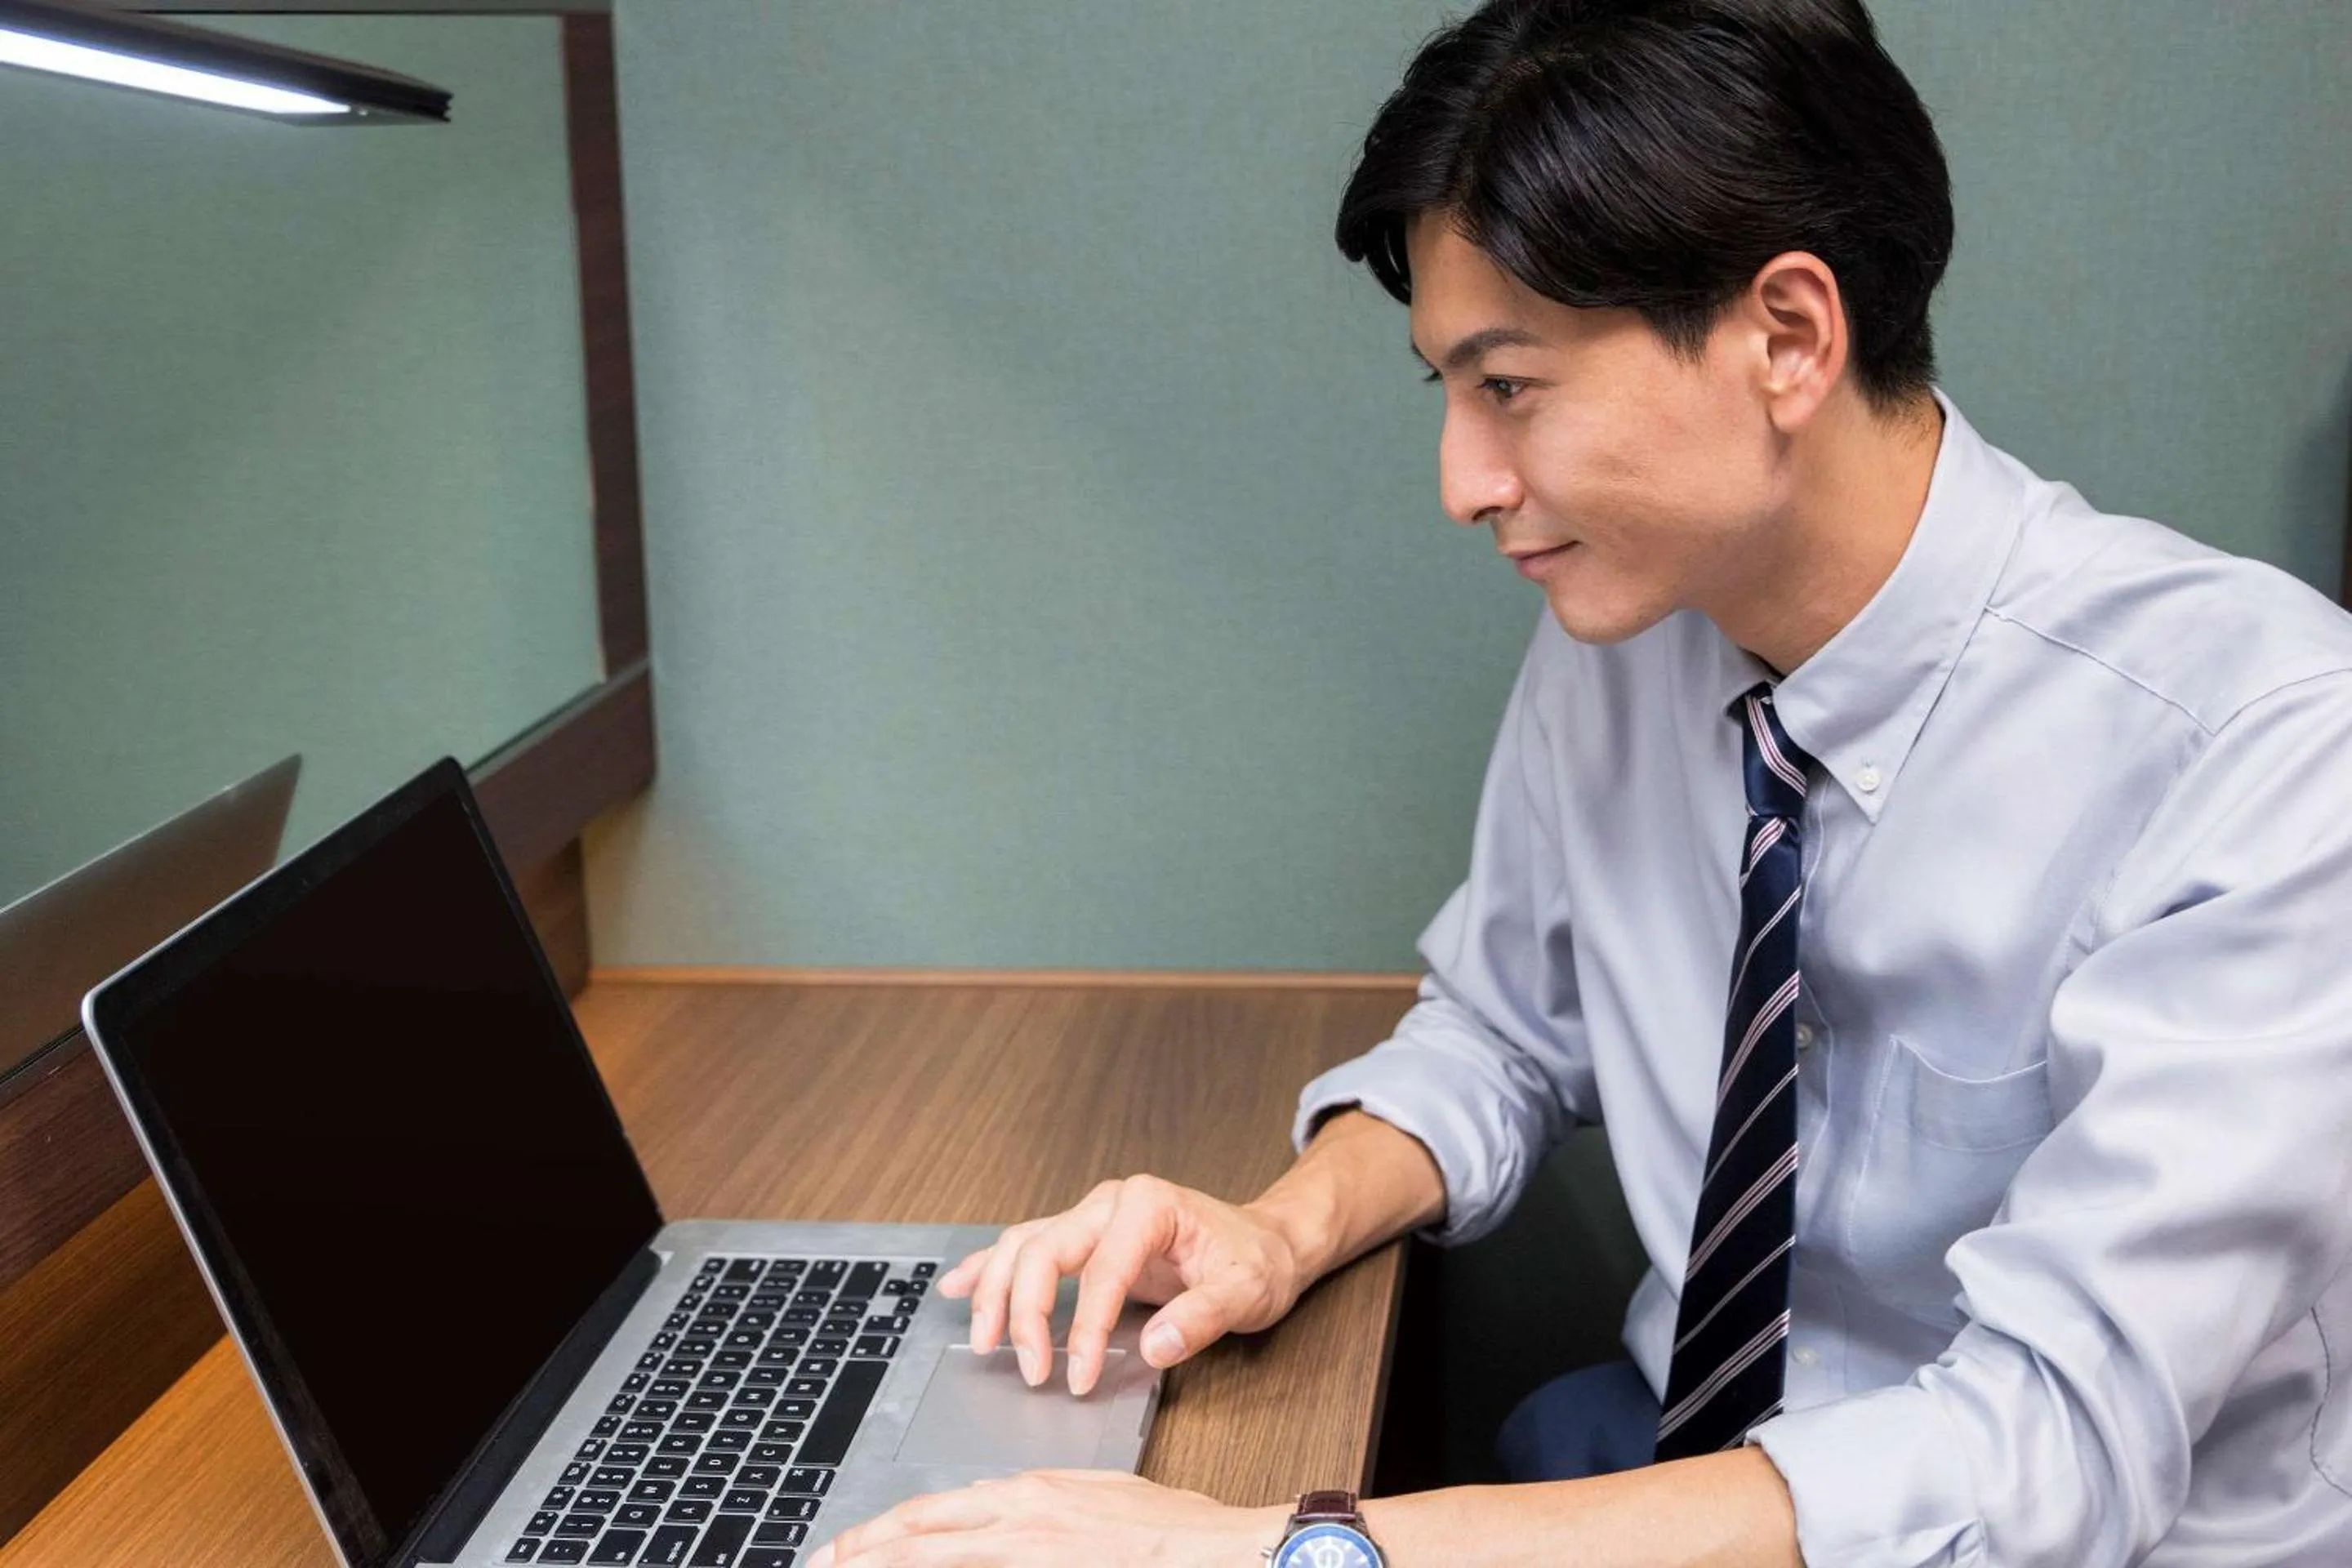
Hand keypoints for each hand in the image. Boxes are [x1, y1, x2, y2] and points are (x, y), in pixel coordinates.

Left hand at [805, 1469, 1287, 1566]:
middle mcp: (1017, 1519)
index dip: (880, 1533)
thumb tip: (994, 1510)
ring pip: (934, 1562)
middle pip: (916, 1536)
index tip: (846, 1550)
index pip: (931, 1513)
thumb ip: (1037, 1502)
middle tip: (820, 1567)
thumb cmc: (1168, 1526)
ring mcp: (1030, 1552)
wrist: (1213, 1550)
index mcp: (1026, 1493)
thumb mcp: (1093, 1493)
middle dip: (860, 1554)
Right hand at [938, 1173, 1313, 1395]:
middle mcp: (1109, 1203)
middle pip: (1042, 1250)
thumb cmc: (1254, 1261)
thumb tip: (1156, 1347)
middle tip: (1032, 1371)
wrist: (1264, 1242)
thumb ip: (1202, 1318)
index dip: (1086, 1329)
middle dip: (1026, 1313)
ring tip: (983, 1342)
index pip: (1101, 1272)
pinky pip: (1026, 1246)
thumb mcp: (1245, 1291)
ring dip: (996, 1292)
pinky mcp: (1083, 1238)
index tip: (1082, 1378)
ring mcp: (1091, 1217)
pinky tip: (959, 1285)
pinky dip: (990, 1267)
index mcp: (1147, 1206)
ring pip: (1023, 1245)